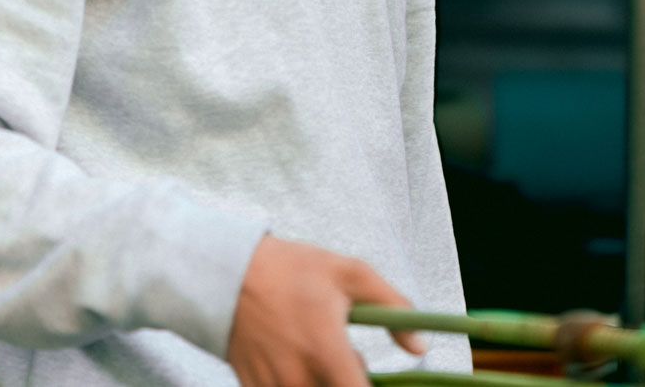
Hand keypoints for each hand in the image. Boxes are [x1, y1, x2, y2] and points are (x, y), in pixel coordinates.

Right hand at [226, 234, 424, 386]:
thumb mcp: (350, 273)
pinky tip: (295, 361)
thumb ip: (394, 307)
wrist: (225, 272)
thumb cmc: (289, 269)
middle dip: (349, 382)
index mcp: (326, 352)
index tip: (370, 376)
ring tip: (318, 356)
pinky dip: (298, 384)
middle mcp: (298, 379)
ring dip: (323, 383)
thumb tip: (419, 345)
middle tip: (345, 359)